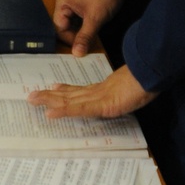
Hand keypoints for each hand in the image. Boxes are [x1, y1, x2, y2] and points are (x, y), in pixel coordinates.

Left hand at [28, 63, 156, 120]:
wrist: (154, 72)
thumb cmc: (146, 79)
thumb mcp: (132, 89)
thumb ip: (122, 92)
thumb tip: (125, 93)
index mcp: (104, 89)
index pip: (80, 91)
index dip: (65, 89)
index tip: (52, 88)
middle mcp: (98, 92)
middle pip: (69, 94)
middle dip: (49, 96)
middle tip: (31, 95)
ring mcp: (99, 98)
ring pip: (69, 100)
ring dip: (49, 101)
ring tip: (33, 100)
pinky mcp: (102, 104)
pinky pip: (80, 109)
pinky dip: (64, 111)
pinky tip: (51, 112)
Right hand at [53, 0, 124, 54]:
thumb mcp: (95, 18)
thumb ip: (85, 36)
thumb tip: (77, 53)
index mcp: (62, 2)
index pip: (59, 27)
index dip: (69, 39)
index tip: (81, 48)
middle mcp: (64, 0)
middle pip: (65, 25)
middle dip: (75, 35)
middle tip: (86, 45)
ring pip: (73, 21)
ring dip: (81, 30)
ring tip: (90, 37)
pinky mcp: (82, 0)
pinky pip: (79, 16)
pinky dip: (85, 23)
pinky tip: (93, 28)